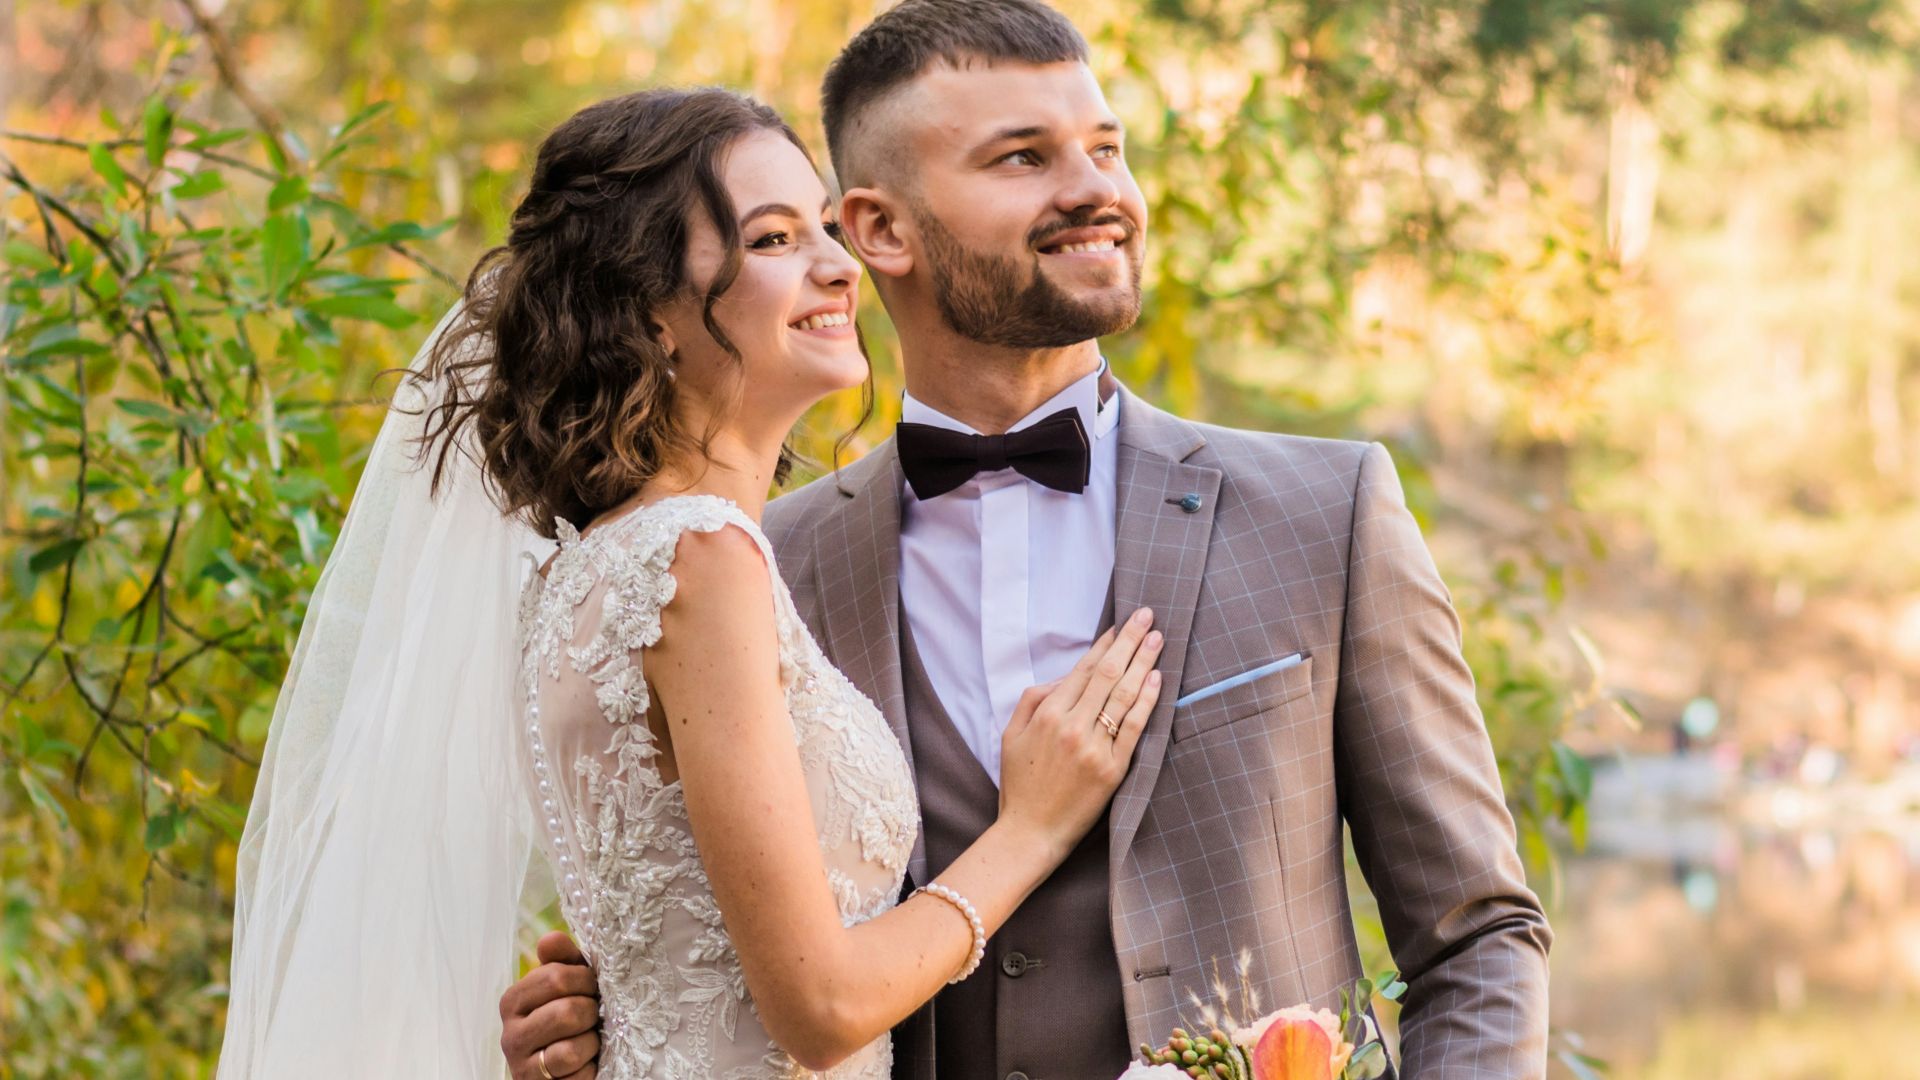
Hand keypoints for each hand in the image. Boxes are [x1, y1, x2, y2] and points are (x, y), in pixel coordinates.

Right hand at [500, 931, 601, 1078]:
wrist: (560, 1070)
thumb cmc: (568, 1020)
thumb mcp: (567, 986)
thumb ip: (561, 960)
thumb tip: (551, 938)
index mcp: (514, 1001)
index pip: (556, 976)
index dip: (585, 980)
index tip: (592, 987)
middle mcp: (511, 1034)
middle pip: (567, 1011)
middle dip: (592, 1012)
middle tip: (594, 1015)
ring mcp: (522, 1066)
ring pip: (571, 1049)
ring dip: (591, 1043)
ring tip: (589, 1039)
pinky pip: (576, 1076)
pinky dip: (589, 1068)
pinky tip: (586, 1063)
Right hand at [996, 607, 1162, 859]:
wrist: (1029, 833)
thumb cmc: (1020, 784)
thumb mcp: (1011, 735)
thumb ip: (1033, 699)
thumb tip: (1065, 676)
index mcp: (1047, 714)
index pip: (1083, 669)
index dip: (1104, 644)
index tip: (1121, 625)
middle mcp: (1071, 725)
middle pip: (1107, 673)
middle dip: (1130, 641)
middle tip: (1147, 615)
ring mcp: (1094, 747)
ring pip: (1123, 695)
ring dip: (1143, 662)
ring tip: (1157, 638)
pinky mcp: (1112, 770)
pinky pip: (1135, 728)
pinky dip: (1147, 700)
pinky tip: (1157, 679)